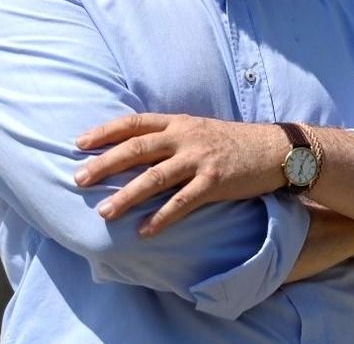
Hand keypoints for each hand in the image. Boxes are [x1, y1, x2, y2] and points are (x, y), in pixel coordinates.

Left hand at [74, 114, 285, 236]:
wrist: (274, 149)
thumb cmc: (232, 142)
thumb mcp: (198, 129)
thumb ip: (169, 136)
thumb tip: (133, 149)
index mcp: (178, 123)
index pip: (134, 123)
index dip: (105, 132)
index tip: (79, 142)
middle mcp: (185, 138)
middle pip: (136, 149)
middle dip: (105, 164)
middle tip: (79, 179)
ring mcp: (200, 159)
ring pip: (155, 177)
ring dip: (127, 196)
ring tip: (105, 213)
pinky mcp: (215, 182)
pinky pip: (183, 202)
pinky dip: (162, 217)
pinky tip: (145, 231)